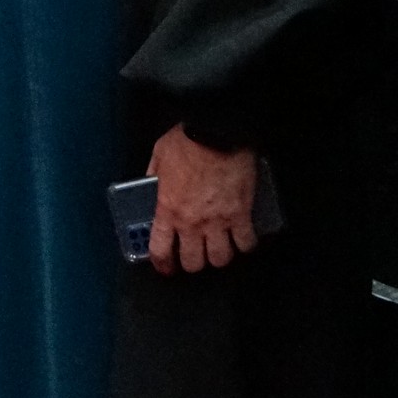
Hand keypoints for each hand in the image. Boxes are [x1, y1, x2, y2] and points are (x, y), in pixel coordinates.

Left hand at [146, 124, 257, 275]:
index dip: (163, 264)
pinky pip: (245, 242)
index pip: (160, 251)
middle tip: (196, 256)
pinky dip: (245, 244)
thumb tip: (151, 183)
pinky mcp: (241, 214)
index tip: (166, 267)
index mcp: (168, 209)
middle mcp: (192, 222)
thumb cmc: (188, 140)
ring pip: (220, 259)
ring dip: (219, 256)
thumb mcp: (159, 155)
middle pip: (193, 262)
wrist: (217, 130)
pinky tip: (244, 239)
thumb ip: (153, 174)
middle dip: (193, 263)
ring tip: (221, 248)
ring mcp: (218, 221)